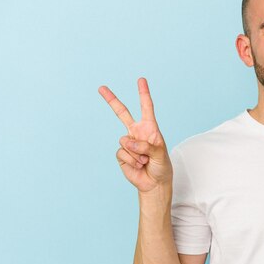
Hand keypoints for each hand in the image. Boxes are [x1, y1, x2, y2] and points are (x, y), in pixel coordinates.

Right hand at [99, 77, 172, 192]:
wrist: (154, 183)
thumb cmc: (161, 166)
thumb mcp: (161, 154)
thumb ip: (147, 146)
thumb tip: (128, 141)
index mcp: (150, 128)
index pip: (146, 108)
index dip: (143, 93)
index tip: (141, 80)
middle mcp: (137, 132)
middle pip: (122, 113)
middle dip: (111, 100)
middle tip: (101, 87)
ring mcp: (128, 143)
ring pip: (125, 141)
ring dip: (137, 153)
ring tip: (145, 160)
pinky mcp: (121, 154)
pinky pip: (122, 153)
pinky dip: (132, 160)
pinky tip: (139, 165)